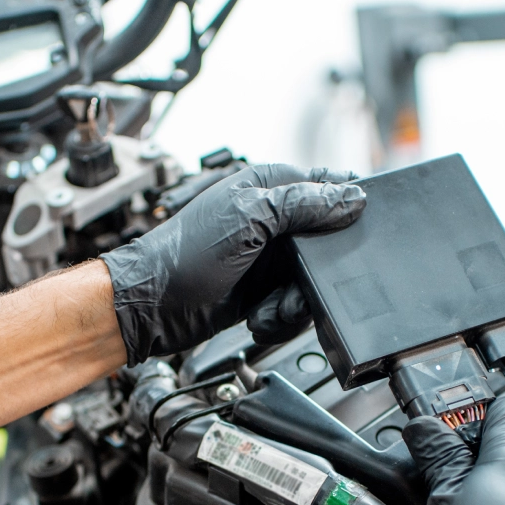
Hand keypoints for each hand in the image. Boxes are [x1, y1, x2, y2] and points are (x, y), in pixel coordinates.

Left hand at [102, 164, 365, 363]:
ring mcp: (270, 257)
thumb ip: (301, 205)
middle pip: (328, 243)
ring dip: (295, 302)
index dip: (345, 211)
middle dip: (319, 272)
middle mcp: (273, 220)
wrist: (152, 308)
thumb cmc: (182, 256)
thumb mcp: (247, 219)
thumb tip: (352, 198)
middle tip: (298, 288)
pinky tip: (261, 317)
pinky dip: (281, 317)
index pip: (328, 186)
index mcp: (269, 187)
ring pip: (315, 280)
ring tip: (271, 309)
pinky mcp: (265, 290)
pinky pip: (296, 304)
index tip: (350, 236)